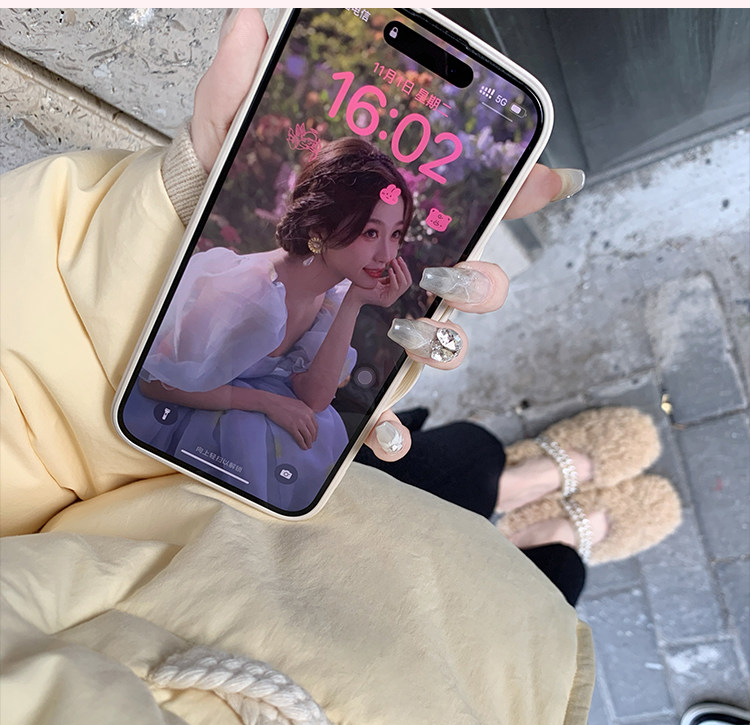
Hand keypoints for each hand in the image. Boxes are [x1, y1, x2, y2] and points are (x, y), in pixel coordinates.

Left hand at [190, 11, 585, 462]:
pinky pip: (385, 416)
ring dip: (442, 345)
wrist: (166, 286)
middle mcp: (396, 277)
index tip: (549, 178)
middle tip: (449, 274)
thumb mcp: (218, 150)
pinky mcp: (345, 384)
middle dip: (484, 282)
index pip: (469, 202)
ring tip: (402, 336)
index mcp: (384, 221)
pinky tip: (381, 435)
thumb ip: (235, 93)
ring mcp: (375, 334)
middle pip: (478, 284)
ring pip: (446, 347)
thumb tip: (248, 20)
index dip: (522, 190)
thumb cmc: (212, 215)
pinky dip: (392, 433)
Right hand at [262, 394, 318, 450]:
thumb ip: (305, 411)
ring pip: (308, 436)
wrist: (272, 403)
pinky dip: (302, 444)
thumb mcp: (298, 404)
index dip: (315, 433)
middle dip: (312, 439)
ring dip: (308, 443)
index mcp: (309, 411)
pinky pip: (300, 438)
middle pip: (313, 431)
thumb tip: (307, 419)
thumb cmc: (282, 402)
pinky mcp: (292, 427)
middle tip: (311, 443)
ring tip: (308, 447)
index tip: (313, 436)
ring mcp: (299, 422)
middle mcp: (306, 417)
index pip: (315, 425)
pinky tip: (303, 447)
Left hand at [346, 257, 412, 309]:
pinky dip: (393, 277)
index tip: (399, 259)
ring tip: (393, 262)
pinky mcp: (386, 300)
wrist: (353, 295)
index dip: (404, 269)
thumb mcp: (377, 279)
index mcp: (392, 292)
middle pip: (407, 283)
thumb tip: (396, 263)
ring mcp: (390, 300)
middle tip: (397, 259)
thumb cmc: (362, 285)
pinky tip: (389, 270)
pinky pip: (395, 288)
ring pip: (403, 285)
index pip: (406, 281)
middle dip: (404, 269)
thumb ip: (387, 276)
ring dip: (399, 271)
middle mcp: (393, 297)